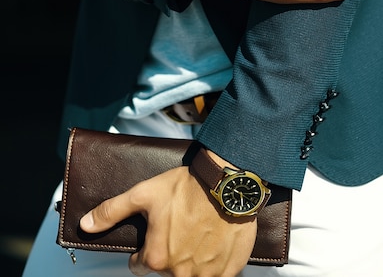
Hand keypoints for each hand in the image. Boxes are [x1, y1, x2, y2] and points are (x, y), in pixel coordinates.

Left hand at [79, 167, 254, 276]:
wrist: (226, 183)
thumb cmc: (186, 187)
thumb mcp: (144, 194)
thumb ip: (112, 211)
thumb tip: (86, 224)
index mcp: (156, 258)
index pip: (140, 265)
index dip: (146, 247)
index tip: (157, 231)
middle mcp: (179, 273)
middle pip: (167, 269)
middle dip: (170, 251)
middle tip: (180, 226)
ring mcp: (206, 275)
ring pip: (191, 273)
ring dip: (192, 258)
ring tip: (198, 231)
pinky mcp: (228, 272)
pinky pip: (216, 274)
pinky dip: (214, 261)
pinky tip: (214, 240)